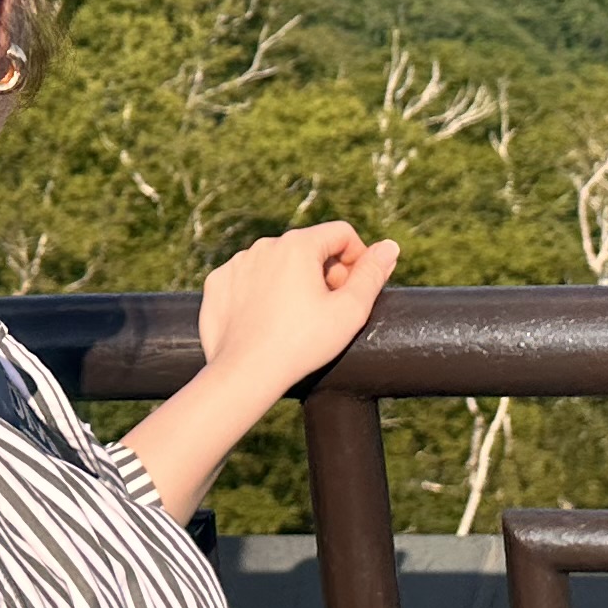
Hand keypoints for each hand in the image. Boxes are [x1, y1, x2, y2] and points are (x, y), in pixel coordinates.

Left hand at [122, 222, 400, 524]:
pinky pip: (248, 278)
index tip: (355, 289)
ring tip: (297, 318)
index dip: (357, 258)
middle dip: (325, 271)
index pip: (341, 233)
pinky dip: (262, 292)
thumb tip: (389, 247)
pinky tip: (268, 320)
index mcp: (298, 245)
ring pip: (277, 262)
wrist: (246, 373)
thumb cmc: (302, 343)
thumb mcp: (350, 310)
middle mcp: (264, 245)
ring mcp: (237, 264)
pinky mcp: (218, 283)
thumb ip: (373, 274)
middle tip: (330, 308)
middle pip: (308, 247)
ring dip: (293, 280)